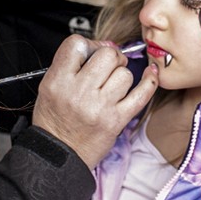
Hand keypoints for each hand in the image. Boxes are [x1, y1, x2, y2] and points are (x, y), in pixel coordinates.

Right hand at [32, 35, 157, 168]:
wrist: (59, 155)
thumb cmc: (55, 121)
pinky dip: (149, 82)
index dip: (89, 44)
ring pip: (125, 73)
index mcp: (58, 81)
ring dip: (122, 76)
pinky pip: (142, 94)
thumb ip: (71, 64)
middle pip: (107, 54)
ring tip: (113, 86)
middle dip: (111, 56)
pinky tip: (151, 74)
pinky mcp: (117, 120)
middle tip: (108, 66)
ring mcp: (100, 106)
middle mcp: (79, 92)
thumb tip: (103, 46)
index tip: (92, 52)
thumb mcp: (49, 87)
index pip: (77, 44)